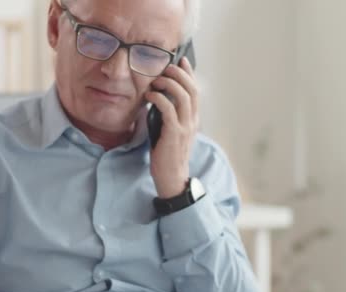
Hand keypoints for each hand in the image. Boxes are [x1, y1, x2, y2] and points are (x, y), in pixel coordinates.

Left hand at [145, 57, 198, 197]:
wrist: (172, 178)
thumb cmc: (167, 155)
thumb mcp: (171, 131)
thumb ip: (170, 116)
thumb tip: (159, 98)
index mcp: (193, 120)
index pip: (195, 91)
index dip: (190, 74)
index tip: (181, 60)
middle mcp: (193, 121)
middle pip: (192, 89)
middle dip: (180, 74)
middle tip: (166, 66)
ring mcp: (185, 127)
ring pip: (183, 96)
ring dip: (169, 83)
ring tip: (157, 78)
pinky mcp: (174, 134)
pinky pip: (169, 110)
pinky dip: (159, 98)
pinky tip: (150, 95)